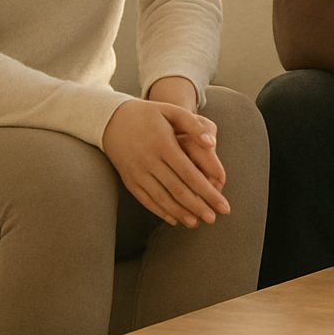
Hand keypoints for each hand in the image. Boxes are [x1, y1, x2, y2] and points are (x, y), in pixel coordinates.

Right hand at [102, 99, 230, 226]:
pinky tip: (174, 219)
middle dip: (197, 206)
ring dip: (180, 213)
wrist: (111, 120)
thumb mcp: (172, 111)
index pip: (189, 172)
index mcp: (163, 143)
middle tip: (214, 219)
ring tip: (197, 223)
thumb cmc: (149, 114)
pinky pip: (145, 200)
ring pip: (161, 198)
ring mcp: (137, 172)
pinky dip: (160, 211)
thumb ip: (194, 125)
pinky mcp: (129, 180)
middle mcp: (149, 160)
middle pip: (177, 189)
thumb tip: (212, 144)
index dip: (207, 190)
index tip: (222, 204)